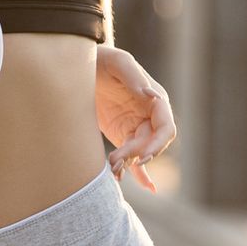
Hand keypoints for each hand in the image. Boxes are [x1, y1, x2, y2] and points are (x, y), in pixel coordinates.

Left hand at [95, 44, 175, 192]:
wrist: (81, 65)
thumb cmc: (103, 59)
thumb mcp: (117, 61)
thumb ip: (133, 76)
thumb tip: (149, 95)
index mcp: (155, 99)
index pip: (165, 127)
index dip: (158, 144)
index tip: (143, 155)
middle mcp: (149, 115)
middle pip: (152, 144)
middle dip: (138, 155)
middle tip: (116, 160)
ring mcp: (136, 126)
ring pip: (141, 153)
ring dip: (130, 164)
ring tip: (113, 169)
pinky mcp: (122, 135)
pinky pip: (134, 157)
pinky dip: (140, 172)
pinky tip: (148, 187)